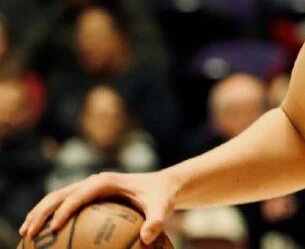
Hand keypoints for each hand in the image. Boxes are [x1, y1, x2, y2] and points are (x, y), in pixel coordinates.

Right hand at [19, 170, 179, 245]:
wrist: (164, 185)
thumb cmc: (162, 196)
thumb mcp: (162, 207)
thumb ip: (156, 221)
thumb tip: (147, 237)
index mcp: (107, 181)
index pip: (80, 194)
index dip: (65, 209)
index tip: (54, 228)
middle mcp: (94, 181)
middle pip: (61, 193)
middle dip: (42, 211)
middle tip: (30, 232)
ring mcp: (89, 187)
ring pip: (58, 197)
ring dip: (39, 213)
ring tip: (26, 234)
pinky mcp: (89, 195)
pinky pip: (65, 204)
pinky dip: (50, 216)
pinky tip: (42, 234)